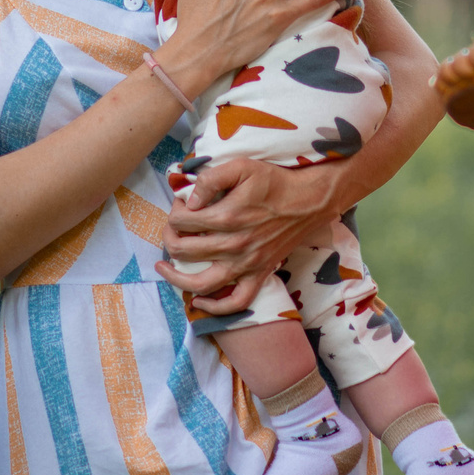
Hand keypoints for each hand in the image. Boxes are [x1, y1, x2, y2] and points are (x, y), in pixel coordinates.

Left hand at [157, 159, 342, 312]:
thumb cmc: (275, 181)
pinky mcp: (259, 274)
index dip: (174, 211)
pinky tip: (198, 300)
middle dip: (169, 237)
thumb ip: (211, 179)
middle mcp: (234, 245)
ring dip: (176, 278)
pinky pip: (236, 302)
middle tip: (172, 228)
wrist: (310, 200)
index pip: (182, 221)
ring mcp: (246, 264)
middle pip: (183, 251)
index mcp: (227, 217)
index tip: (180, 204)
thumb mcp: (241, 167)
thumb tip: (189, 200)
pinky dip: (215, 307)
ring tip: (164, 267)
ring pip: (201, 283)